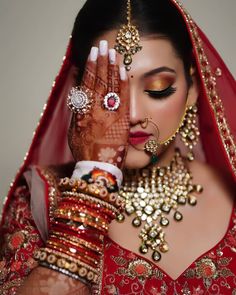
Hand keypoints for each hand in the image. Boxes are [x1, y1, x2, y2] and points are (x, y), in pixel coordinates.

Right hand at [68, 40, 129, 168]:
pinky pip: (123, 99)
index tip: (91, 54)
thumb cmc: (84, 151)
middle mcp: (95, 110)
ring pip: (110, 86)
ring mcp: (109, 114)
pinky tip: (124, 70)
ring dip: (111, 67)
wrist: (98, 167)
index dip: (89, 68)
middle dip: (101, 61)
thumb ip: (76, 112)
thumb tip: (77, 94)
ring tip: (113, 52)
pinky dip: (123, 84)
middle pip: (98, 81)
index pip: (86, 84)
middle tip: (102, 45)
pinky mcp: (122, 120)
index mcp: (82, 112)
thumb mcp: (73, 132)